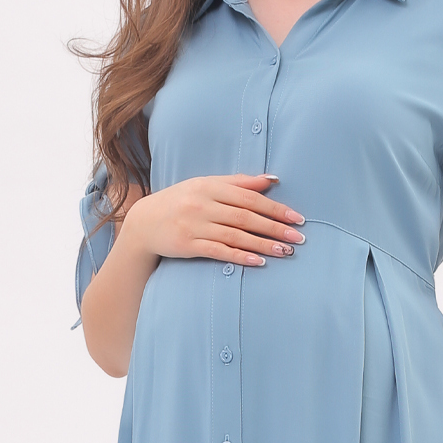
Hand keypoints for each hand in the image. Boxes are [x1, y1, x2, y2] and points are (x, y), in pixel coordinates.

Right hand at [122, 174, 304, 266]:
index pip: (249, 197)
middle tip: (298, 238)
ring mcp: (194, 225)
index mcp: (210, 186)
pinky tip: (257, 262)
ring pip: (235, 235)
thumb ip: (238, 182)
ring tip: (285, 252)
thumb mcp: (206, 185)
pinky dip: (239, 256)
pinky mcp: (187, 245)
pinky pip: (218, 251)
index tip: (297, 218)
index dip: (275, 208)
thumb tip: (272, 180)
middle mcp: (202, 204)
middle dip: (275, 228)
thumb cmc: (181, 201)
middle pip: (246, 216)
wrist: (144, 222)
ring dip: (263, 244)